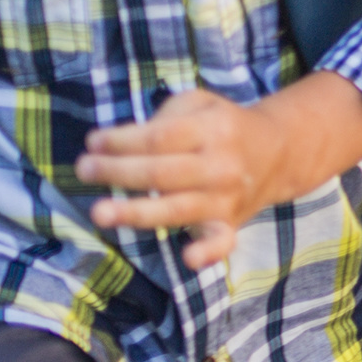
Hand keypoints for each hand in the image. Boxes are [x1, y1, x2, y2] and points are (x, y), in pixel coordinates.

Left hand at [80, 76, 361, 271]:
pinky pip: (221, 242)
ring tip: (99, 213)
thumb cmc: (223, 125)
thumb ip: (164, 116)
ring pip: (176, 209)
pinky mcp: (231, 224)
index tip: (92, 142)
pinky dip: (208, 253)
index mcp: (213, 129)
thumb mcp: (199, 103)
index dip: (120, 141)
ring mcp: (226, 198)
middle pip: (161, 173)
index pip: (157, 138)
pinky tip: (188, 259)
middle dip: (117, 172)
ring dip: (136, 212)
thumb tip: (121, 142)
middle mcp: (221, 165)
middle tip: (83, 170)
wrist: (278, 152)